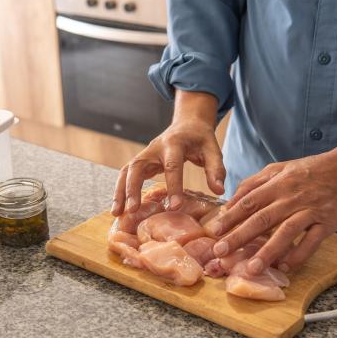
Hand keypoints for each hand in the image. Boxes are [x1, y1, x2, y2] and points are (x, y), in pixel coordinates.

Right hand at [111, 91, 224, 214]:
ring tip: (117, 213)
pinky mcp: (141, 162)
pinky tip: (119, 208)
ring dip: (120, 192)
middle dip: (133, 188)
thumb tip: (219, 191)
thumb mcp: (212, 149)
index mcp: (174, 143)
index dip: (173, 186)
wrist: (187, 124)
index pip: (172, 166)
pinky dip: (120, 191)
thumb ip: (216, 169)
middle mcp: (154, 148)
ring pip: (127, 171)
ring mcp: (145, 154)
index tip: (174, 207)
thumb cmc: (200, 139)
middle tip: (133, 210)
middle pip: (138, 166)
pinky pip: (126, 175)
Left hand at [208, 152, 336, 274]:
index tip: (214, 231)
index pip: (248, 201)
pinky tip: (285, 266)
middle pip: (261, 219)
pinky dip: (299, 254)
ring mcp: (310, 211)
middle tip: (221, 252)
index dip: (231, 217)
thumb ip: (254, 183)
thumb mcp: (278, 168)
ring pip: (286, 232)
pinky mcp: (327, 223)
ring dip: (268, 251)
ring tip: (251, 268)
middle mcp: (291, 198)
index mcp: (277, 184)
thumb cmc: (308, 171)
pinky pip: (312, 241)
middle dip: (239, 236)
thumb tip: (231, 200)